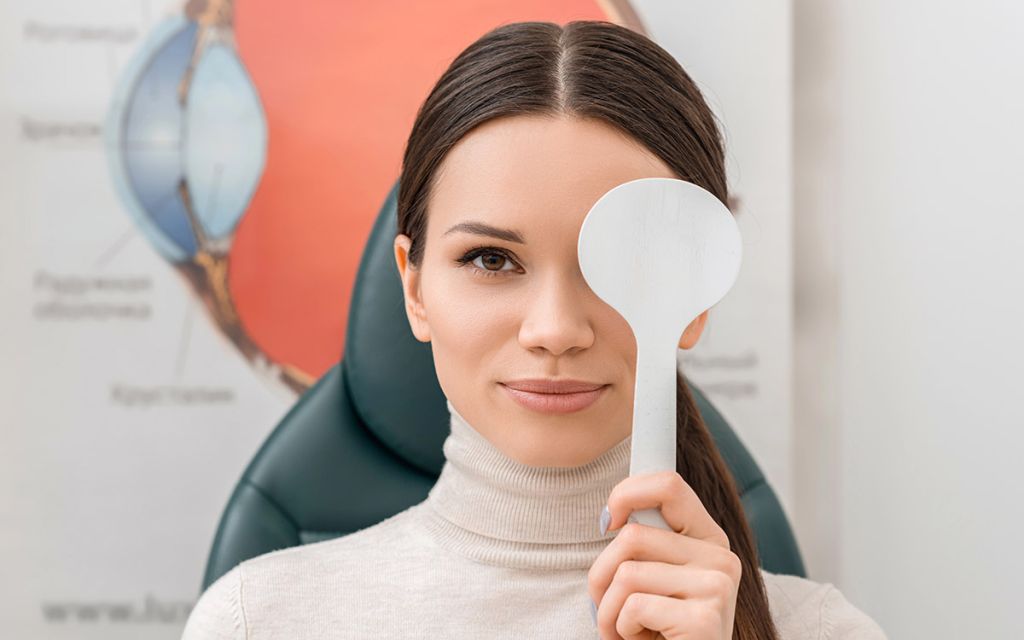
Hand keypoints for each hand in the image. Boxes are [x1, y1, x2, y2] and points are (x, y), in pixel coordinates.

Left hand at [587, 470, 740, 639]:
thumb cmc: (659, 632)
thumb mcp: (653, 580)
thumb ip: (645, 545)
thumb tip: (612, 517)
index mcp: (708, 539)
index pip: (668, 485)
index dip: (627, 493)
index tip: (606, 521)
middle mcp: (721, 558)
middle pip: (632, 536)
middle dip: (601, 575)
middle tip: (610, 608)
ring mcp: (718, 586)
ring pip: (626, 572)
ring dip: (609, 610)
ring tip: (627, 630)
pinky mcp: (705, 618)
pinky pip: (633, 606)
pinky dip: (621, 630)